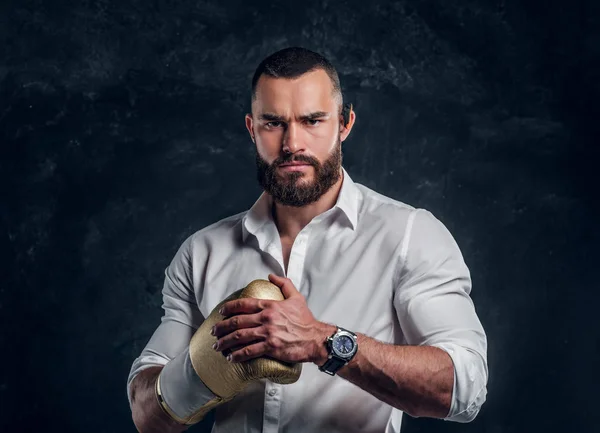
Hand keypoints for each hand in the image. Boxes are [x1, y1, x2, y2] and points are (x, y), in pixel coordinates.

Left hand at [211, 274, 334, 363]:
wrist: (315, 338)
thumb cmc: (306, 320)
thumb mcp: (297, 297)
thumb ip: (284, 284)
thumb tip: (271, 275)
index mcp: (270, 306)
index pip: (244, 304)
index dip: (229, 307)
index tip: (221, 311)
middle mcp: (266, 318)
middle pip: (237, 321)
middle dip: (222, 327)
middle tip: (214, 331)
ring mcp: (267, 333)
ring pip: (240, 337)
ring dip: (225, 341)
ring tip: (217, 346)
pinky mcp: (270, 347)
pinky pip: (249, 351)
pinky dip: (238, 355)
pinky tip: (231, 357)